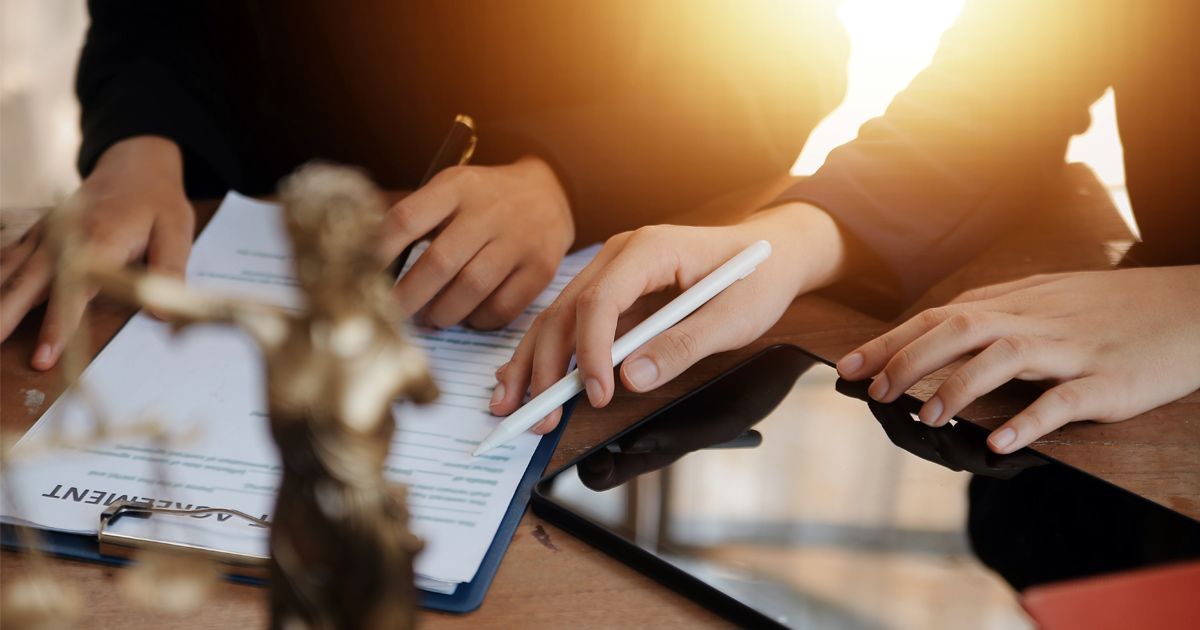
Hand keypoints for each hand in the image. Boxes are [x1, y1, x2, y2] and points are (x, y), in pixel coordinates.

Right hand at [0, 136, 192, 369]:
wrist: (135, 167)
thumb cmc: (157, 203)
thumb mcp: (176, 231)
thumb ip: (168, 271)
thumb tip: (161, 313)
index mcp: (98, 240)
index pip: (72, 291)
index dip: (56, 326)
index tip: (43, 357)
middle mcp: (62, 238)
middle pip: (25, 284)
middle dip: (3, 317)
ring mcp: (44, 235)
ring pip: (7, 271)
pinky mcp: (36, 235)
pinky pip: (4, 257)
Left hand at [378, 155, 573, 329]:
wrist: (549, 194)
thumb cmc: (484, 199)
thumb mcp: (448, 189)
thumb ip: (408, 212)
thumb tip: (358, 237)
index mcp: (456, 187)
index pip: (407, 219)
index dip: (379, 252)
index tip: (363, 275)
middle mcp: (489, 211)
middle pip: (439, 262)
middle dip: (408, 297)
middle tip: (392, 313)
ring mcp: (518, 240)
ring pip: (472, 288)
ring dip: (443, 313)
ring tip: (431, 318)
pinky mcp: (540, 268)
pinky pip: (504, 307)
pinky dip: (479, 320)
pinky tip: (468, 316)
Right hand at [491, 202, 849, 433]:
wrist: (771, 253)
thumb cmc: (756, 280)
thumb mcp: (734, 318)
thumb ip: (682, 346)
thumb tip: (631, 378)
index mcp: (650, 249)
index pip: (601, 300)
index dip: (592, 352)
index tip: (597, 396)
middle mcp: (619, 254)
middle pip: (566, 310)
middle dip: (547, 366)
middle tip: (538, 417)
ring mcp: (610, 270)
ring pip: (557, 317)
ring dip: (533, 364)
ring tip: (511, 407)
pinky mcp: (610, 292)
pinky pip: (570, 323)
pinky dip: (547, 356)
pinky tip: (523, 383)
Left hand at [837, 266, 1199, 453]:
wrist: (1193, 306)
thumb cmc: (1113, 307)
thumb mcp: (1047, 296)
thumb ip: (995, 313)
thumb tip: (936, 331)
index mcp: (1017, 302)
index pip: (938, 317)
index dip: (890, 341)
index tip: (846, 366)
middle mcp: (1037, 319)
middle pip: (959, 329)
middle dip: (908, 360)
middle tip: (873, 392)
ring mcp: (1073, 349)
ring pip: (1004, 358)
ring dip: (958, 387)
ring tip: (924, 417)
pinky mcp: (1110, 381)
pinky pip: (1064, 400)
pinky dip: (1028, 420)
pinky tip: (997, 443)